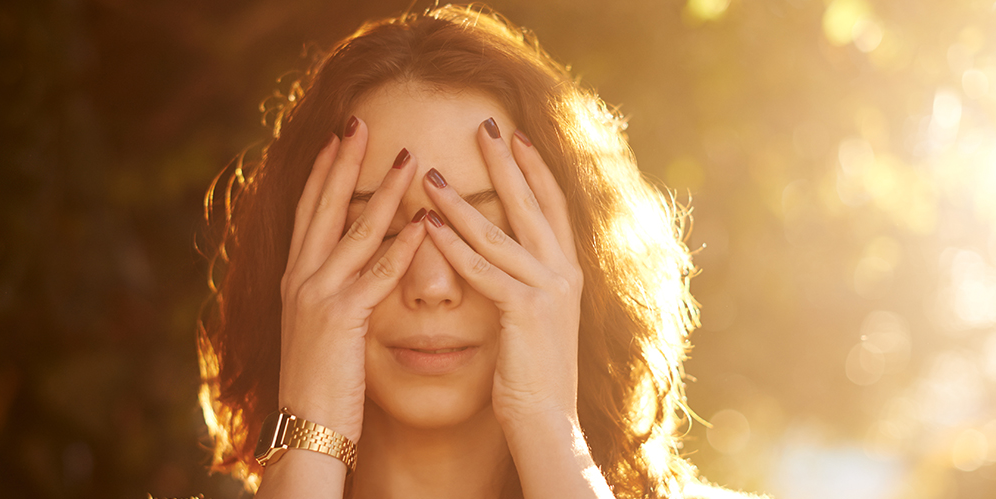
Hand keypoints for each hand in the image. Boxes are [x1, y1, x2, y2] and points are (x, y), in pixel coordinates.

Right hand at [278, 117, 425, 442]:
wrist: (303, 429)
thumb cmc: (318, 385)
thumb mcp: (317, 330)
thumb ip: (331, 294)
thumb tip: (349, 271)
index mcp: (294, 280)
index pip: (307, 213)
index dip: (322, 173)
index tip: (338, 138)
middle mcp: (300, 280)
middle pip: (322, 207)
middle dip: (343, 161)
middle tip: (360, 121)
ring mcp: (317, 297)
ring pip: (353, 231)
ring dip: (383, 191)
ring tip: (409, 157)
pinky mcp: (341, 319)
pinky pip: (376, 274)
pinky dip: (401, 246)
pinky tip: (423, 223)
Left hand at [420, 119, 583, 428]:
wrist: (548, 420)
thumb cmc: (533, 374)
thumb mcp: (537, 319)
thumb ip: (528, 283)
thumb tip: (508, 257)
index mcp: (568, 272)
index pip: (553, 207)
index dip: (535, 169)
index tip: (515, 136)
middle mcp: (563, 274)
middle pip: (532, 204)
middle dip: (506, 163)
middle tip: (484, 125)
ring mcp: (548, 291)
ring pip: (498, 232)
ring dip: (461, 200)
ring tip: (430, 172)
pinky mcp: (525, 312)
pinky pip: (483, 269)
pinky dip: (453, 245)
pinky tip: (427, 224)